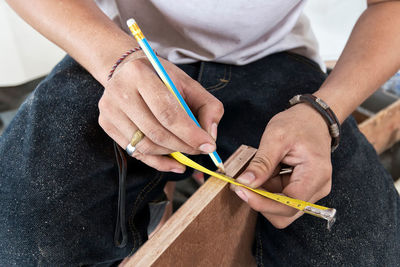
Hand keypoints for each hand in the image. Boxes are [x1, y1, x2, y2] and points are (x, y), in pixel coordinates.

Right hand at [98, 51, 223, 172]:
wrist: (128, 70)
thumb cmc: (163, 79)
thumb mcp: (189, 84)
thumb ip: (208, 107)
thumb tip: (209, 136)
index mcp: (139, 74)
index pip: (167, 112)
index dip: (189, 133)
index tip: (208, 145)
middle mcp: (119, 92)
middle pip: (156, 132)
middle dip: (183, 146)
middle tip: (200, 149)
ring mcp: (110, 110)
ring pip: (145, 146)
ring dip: (172, 153)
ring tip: (187, 149)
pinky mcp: (106, 124)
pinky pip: (136, 153)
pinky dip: (159, 162)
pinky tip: (175, 163)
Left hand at [231, 103, 331, 227]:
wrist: (312, 119)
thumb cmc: (297, 124)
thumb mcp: (276, 137)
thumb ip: (261, 163)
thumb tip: (244, 183)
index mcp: (316, 174)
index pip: (290, 203)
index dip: (263, 203)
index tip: (241, 190)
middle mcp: (318, 188)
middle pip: (285, 213)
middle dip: (261, 201)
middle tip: (242, 183)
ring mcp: (311, 192)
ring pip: (280, 209)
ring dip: (263, 195)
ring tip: (256, 173)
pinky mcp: (302, 191)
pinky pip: (280, 200)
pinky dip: (266, 190)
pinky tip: (263, 174)